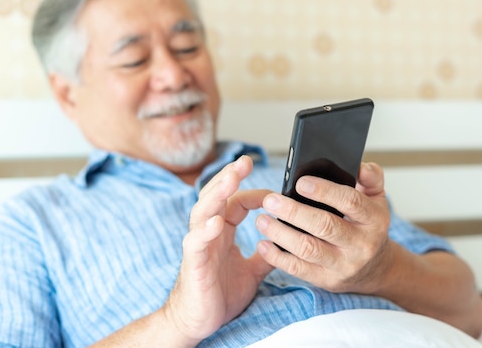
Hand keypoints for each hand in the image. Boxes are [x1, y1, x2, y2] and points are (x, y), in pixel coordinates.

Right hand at [162, 156, 273, 344]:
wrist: (198, 321)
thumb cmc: (220, 293)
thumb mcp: (253, 270)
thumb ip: (267, 253)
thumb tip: (288, 239)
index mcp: (222, 231)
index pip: (236, 201)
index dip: (254, 193)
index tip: (274, 192)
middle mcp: (209, 233)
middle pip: (216, 197)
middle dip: (230, 177)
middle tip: (245, 161)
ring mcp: (199, 246)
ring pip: (203, 211)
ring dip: (217, 193)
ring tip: (231, 178)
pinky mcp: (193, 263)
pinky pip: (196, 243)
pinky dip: (204, 231)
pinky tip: (215, 222)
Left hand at [255, 162, 392, 294]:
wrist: (375, 269)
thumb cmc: (368, 226)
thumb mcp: (377, 199)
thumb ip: (371, 177)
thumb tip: (361, 166)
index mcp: (375, 219)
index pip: (351, 202)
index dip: (325, 191)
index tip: (300, 182)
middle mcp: (362, 244)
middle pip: (325, 226)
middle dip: (294, 212)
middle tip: (270, 200)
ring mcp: (344, 265)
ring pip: (308, 249)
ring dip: (281, 234)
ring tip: (262, 220)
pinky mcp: (327, 280)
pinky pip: (299, 269)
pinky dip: (277, 257)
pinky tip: (263, 244)